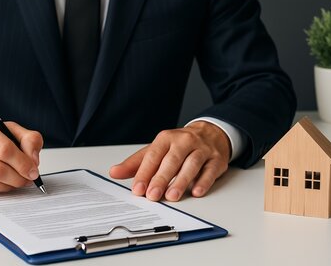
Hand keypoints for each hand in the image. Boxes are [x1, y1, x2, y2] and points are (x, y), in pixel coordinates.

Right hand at [0, 112, 42, 193]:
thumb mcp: (7, 128)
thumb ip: (28, 139)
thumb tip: (33, 161)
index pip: (4, 148)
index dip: (22, 163)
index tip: (33, 171)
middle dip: (18, 178)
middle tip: (27, 179)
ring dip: (8, 186)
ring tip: (16, 181)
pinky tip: (0, 183)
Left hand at [109, 122, 230, 200]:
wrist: (210, 134)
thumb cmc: (179, 146)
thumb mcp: (156, 150)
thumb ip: (136, 163)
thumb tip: (114, 172)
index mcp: (166, 138)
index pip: (153, 155)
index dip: (144, 173)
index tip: (137, 189)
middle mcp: (184, 141)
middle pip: (172, 160)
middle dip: (161, 178)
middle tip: (152, 195)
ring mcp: (202, 149)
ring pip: (191, 164)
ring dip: (181, 181)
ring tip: (172, 196)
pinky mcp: (216, 159)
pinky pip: (210, 170)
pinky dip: (203, 181)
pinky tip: (196, 191)